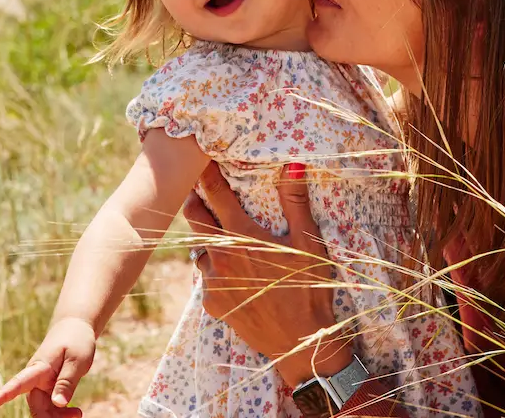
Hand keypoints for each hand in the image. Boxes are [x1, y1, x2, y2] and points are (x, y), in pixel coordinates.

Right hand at [0, 316, 95, 412]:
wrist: (74, 328)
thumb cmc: (76, 340)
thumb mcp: (77, 360)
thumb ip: (67, 382)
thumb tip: (58, 404)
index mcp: (39, 367)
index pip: (19, 382)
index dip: (4, 394)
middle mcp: (35, 378)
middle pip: (36, 406)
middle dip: (51, 417)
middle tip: (77, 414)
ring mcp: (40, 384)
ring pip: (43, 409)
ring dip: (57, 416)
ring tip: (77, 413)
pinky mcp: (47, 388)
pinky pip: (49, 407)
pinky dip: (60, 412)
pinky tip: (74, 412)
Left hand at [181, 161, 356, 389]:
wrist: (300, 342)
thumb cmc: (309, 288)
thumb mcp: (308, 242)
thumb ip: (295, 201)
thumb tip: (293, 165)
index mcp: (243, 237)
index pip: (216, 195)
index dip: (207, 175)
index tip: (202, 162)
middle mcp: (221, 257)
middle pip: (195, 219)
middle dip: (195, 201)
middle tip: (198, 189)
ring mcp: (213, 282)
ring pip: (201, 251)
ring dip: (207, 241)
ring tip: (221, 236)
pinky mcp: (212, 303)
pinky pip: (207, 278)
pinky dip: (215, 270)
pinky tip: (233, 272)